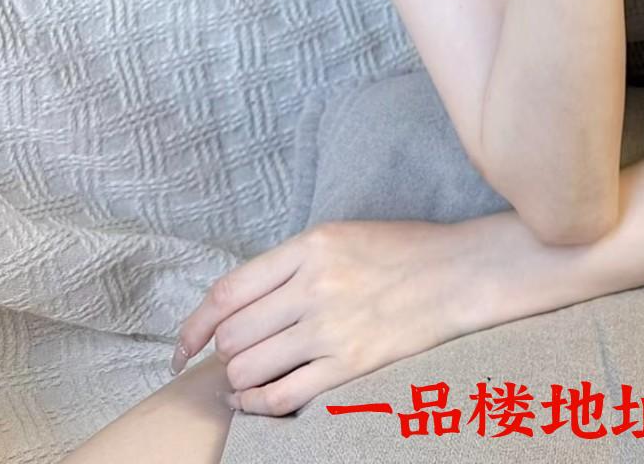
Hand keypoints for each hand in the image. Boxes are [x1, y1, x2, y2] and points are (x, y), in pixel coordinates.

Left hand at [171, 219, 472, 417]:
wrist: (459, 273)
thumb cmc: (401, 251)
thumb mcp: (340, 236)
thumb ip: (289, 264)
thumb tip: (237, 303)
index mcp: (309, 247)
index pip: (228, 292)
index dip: (195, 325)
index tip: (184, 345)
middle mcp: (314, 286)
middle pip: (233, 336)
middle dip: (224, 354)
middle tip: (235, 357)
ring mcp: (331, 328)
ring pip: (249, 369)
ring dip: (240, 380)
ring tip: (249, 378)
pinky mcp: (350, 364)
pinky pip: (281, 396)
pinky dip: (258, 405)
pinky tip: (258, 401)